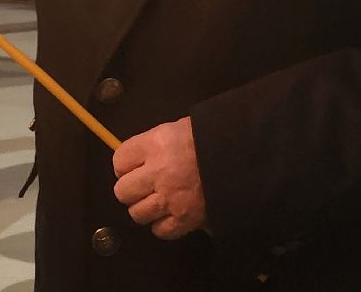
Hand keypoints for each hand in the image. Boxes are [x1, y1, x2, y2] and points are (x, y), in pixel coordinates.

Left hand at [113, 116, 207, 239]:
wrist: (241, 157)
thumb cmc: (206, 138)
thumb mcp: (174, 130)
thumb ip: (151, 145)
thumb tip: (134, 160)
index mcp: (153, 145)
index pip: (119, 160)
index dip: (125, 165)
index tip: (134, 166)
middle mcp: (157, 173)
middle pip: (123, 191)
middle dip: (131, 189)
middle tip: (144, 186)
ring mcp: (171, 198)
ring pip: (137, 213)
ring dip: (145, 209)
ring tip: (157, 201)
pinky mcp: (186, 219)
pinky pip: (160, 230)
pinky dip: (163, 225)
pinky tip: (170, 215)